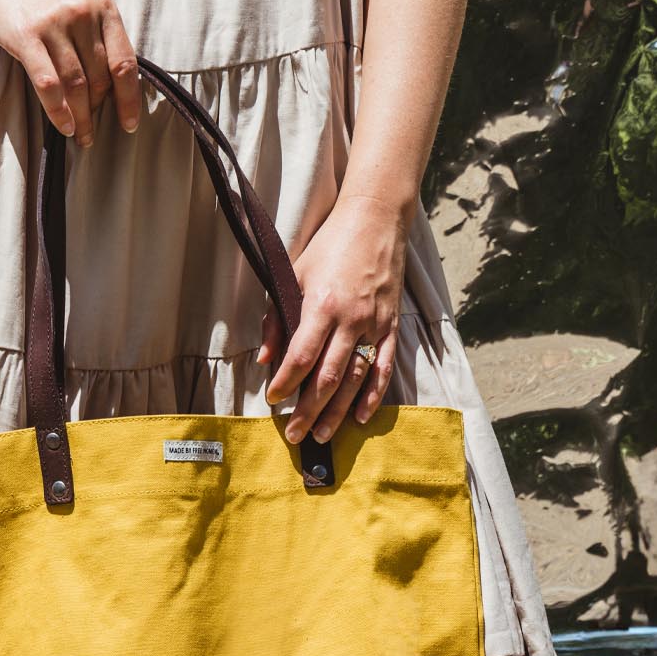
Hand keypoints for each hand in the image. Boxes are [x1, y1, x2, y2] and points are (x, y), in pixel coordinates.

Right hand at [0, 0, 139, 143]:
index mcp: (103, 6)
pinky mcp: (26, 35)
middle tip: (91, 133)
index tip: (129, 124)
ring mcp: (54, 22)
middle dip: (97, 112)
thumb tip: (117, 90)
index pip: (124, 62)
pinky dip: (58, 111)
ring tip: (80, 136)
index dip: (129, 99)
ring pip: (76, 85)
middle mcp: (82, 12)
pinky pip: (49, 84)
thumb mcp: (80, 6)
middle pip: (99, 78)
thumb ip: (100, 38)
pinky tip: (64, 126)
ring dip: (81, 118)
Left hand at [257, 193, 406, 443]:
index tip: (273, 401)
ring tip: (322, 435)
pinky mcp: (392, 326)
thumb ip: (276, 318)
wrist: (376, 220)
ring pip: (356, 380)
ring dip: (338, 412)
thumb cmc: (329, 246)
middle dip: (308, 411)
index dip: (285, 383)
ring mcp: (375, 325)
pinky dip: (373, 396)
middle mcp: (351, 319)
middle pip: (328, 378)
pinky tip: (359, 417)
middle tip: (294, 435)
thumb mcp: (293, 274)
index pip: (301, 357)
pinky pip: (384, 369)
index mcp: (322, 305)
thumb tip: (263, 360)